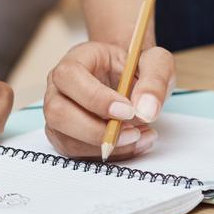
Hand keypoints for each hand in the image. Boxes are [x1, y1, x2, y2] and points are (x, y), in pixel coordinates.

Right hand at [43, 41, 173, 159]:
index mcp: (77, 59)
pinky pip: (79, 154)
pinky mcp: (66, 136)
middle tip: (134, 132)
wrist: (132, 80)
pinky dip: (110, 154)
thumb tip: (146, 111)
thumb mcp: (156, 63)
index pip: (69, 76)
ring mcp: (59, 114)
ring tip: (141, 136)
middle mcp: (59, 87)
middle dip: (96, 131)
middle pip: (58, 113)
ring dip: (106, 146)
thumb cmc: (137, 68)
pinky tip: (135, 143)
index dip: (95, 98)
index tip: (128, 111)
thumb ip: (154, 81)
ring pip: (67, 139)